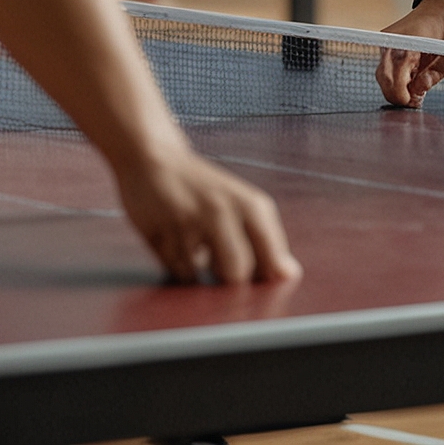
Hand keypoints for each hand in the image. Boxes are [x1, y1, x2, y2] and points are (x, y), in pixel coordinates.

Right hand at [114, 141, 300, 284]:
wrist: (154, 157)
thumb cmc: (206, 190)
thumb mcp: (243, 205)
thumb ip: (268, 241)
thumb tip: (290, 275)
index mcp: (250, 205)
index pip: (271, 260)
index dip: (267, 282)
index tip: (260, 287)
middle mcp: (221, 210)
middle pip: (237, 275)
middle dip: (229, 282)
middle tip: (221, 265)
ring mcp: (188, 221)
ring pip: (201, 279)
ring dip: (199, 274)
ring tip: (196, 247)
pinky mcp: (158, 233)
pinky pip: (174, 272)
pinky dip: (177, 266)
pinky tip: (175, 243)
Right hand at [375, 0, 443, 107]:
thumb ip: (433, 76)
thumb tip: (416, 92)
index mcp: (411, 40)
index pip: (395, 72)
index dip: (400, 93)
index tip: (412, 103)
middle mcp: (393, 38)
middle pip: (383, 76)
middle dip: (396, 95)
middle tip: (415, 103)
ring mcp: (388, 39)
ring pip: (382, 73)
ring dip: (395, 88)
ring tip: (415, 94)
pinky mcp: (387, 42)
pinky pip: (386, 66)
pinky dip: (395, 78)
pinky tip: (411, 81)